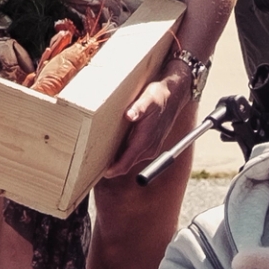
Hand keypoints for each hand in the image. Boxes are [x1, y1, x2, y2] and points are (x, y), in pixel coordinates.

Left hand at [106, 54, 203, 177]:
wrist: (175, 95)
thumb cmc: (159, 96)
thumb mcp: (148, 98)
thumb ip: (139, 108)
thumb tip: (130, 115)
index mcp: (145, 140)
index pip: (126, 163)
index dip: (112, 170)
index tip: (100, 172)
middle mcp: (149, 148)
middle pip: (126, 164)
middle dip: (111, 165)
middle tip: (94, 160)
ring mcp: (150, 148)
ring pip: (130, 159)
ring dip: (118, 158)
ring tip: (102, 152)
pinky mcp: (151, 144)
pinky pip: (134, 153)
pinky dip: (125, 151)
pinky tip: (117, 142)